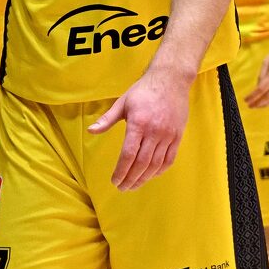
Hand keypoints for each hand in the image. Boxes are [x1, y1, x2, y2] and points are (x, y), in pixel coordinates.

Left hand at [87, 68, 191, 189]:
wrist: (170, 80)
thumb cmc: (143, 90)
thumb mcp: (122, 102)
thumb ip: (107, 119)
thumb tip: (91, 131)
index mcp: (138, 123)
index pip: (128, 154)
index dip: (121, 171)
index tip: (114, 180)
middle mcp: (154, 131)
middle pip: (141, 163)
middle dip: (131, 179)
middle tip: (122, 188)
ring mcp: (167, 135)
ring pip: (155, 164)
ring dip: (144, 178)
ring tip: (134, 185)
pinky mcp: (177, 136)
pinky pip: (169, 159)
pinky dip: (159, 170)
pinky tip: (151, 175)